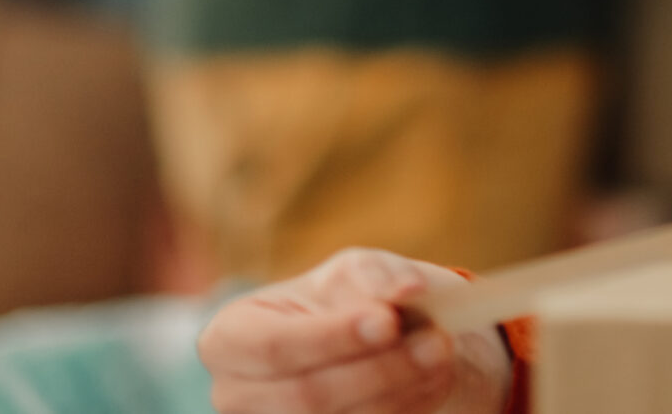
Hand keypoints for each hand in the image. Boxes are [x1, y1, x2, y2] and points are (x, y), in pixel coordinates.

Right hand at [198, 248, 511, 413]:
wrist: (369, 342)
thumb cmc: (348, 300)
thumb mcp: (357, 272)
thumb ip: (376, 277)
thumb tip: (409, 291)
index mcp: (230, 336)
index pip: (274, 345)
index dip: (331, 337)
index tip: (389, 320)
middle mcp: (237, 393)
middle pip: (308, 395)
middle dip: (379, 369)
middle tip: (438, 342)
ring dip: (399, 392)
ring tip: (442, 356)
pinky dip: (402, 410)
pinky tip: (432, 383)